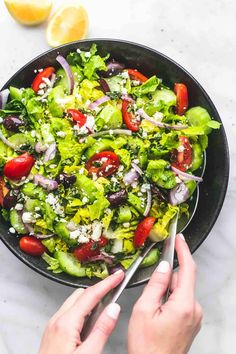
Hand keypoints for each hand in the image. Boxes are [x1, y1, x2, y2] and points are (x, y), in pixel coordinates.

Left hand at [39, 270, 123, 353]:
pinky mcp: (52, 333)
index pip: (90, 295)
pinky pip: (68, 312)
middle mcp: (57, 320)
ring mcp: (53, 326)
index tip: (118, 276)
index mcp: (66, 323)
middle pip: (81, 294)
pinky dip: (82, 309)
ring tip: (106, 302)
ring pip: (74, 302)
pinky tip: (90, 319)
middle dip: (98, 288)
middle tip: (114, 287)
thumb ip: (102, 330)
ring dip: (90, 298)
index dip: (107, 283)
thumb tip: (114, 309)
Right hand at [128, 234, 202, 353]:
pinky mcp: (191, 322)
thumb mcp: (144, 310)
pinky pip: (181, 302)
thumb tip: (163, 266)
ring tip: (152, 310)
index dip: (183, 250)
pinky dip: (170, 300)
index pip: (187, 268)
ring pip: (180, 291)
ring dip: (166, 291)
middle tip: (150, 290)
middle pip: (181, 280)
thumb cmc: (148, 347)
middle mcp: (194, 310)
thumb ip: (155, 284)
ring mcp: (194, 317)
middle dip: (166, 278)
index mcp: (184, 304)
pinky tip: (158, 313)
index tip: (179, 239)